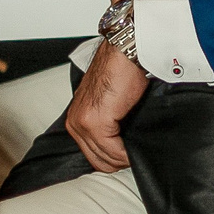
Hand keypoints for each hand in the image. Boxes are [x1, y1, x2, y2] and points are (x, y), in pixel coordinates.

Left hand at [66, 43, 148, 173]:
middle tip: (136, 156)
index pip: (92, 153)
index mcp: (76, 118)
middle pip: (97, 160)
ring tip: (138, 152)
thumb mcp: (109, 100)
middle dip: (118, 162)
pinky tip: (136, 148)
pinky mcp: (97, 122)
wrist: (125, 52)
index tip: (129, 155)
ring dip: (123, 159)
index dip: (113, 158)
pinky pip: (114, 151)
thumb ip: (109, 121)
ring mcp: (84, 124)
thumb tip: (122, 141)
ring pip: (105, 159)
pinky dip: (127, 154)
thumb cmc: (121, 70)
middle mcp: (75, 123)